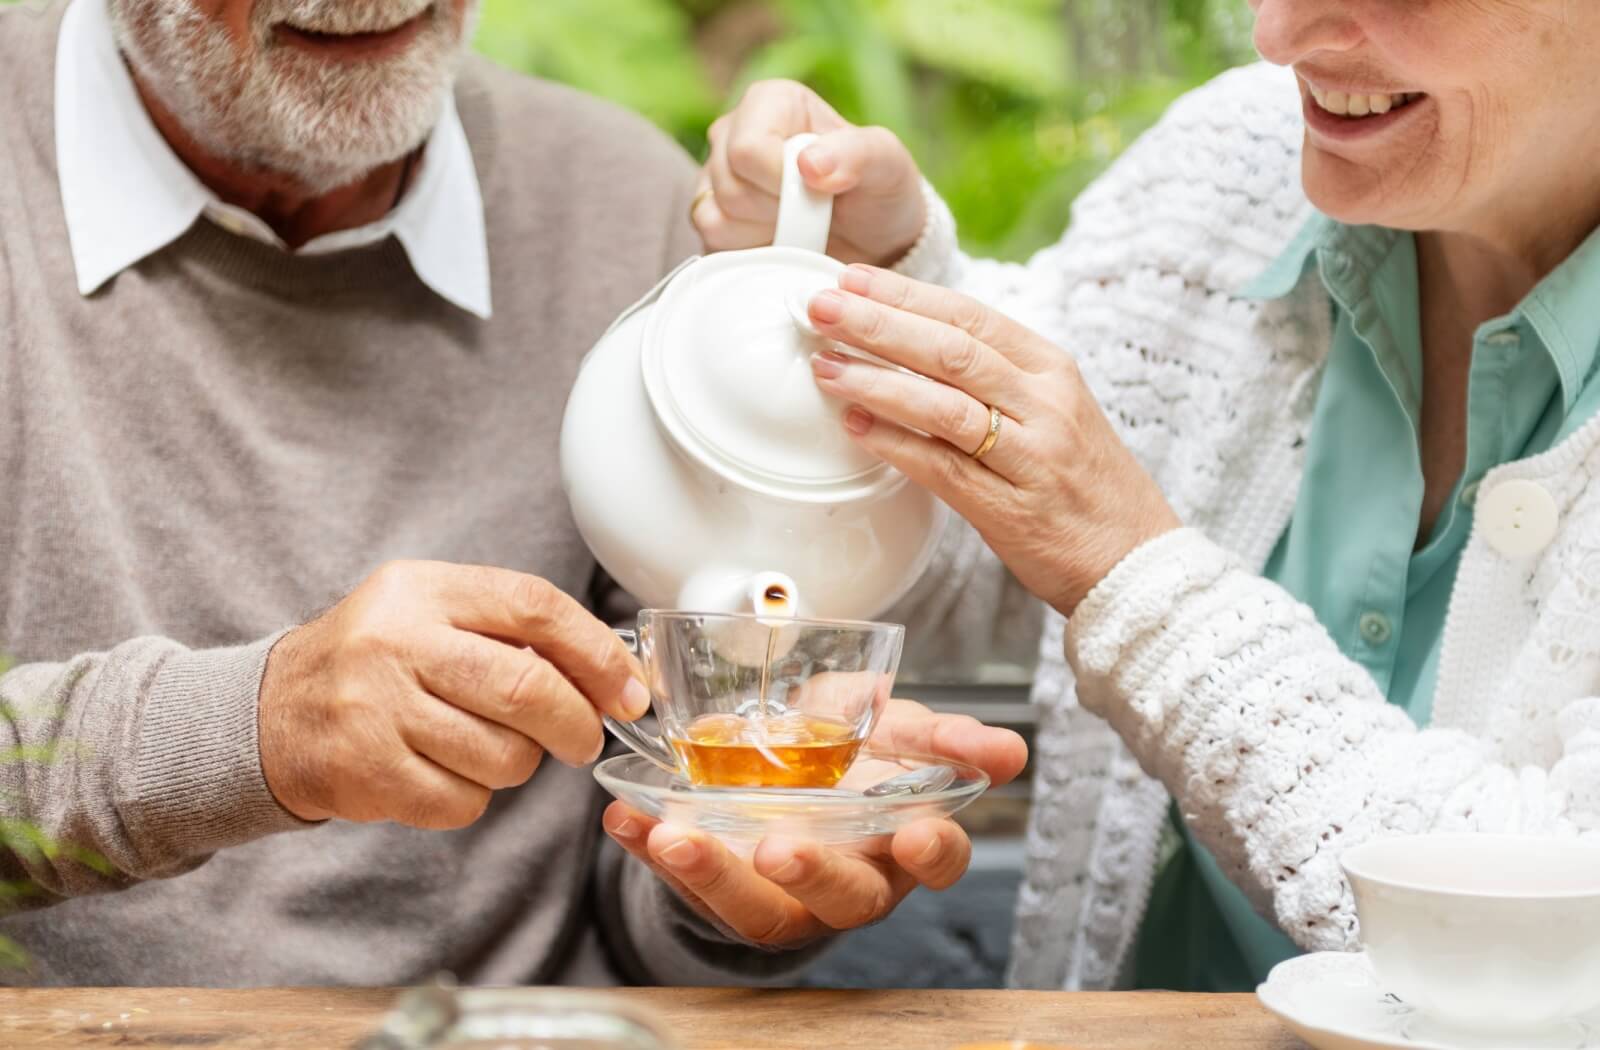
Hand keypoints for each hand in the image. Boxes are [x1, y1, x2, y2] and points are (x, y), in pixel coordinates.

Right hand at [258, 561, 648, 827]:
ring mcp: (376, 710)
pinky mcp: (365, 774)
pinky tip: (445, 772)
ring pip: (503, 754)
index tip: (629, 690)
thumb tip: (615, 670)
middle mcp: (396, 642)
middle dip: (577, 722)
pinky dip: (473, 797)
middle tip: (584, 738)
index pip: (535, 606)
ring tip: (491, 748)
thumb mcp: (430, 612)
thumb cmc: (376, 663)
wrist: (269, 714)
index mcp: (423, 589)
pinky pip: (464, 801)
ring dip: (520, 763)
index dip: (598, 652)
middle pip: (526, 686)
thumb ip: (511, 628)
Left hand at [603, 700, 1026, 946]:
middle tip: (778, 848)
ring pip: (755, 906)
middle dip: (813, 874)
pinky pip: (683, 881)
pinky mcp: (719, 890)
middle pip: (841, 895)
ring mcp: (780, 893)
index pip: (934, 861)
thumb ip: (942, 737)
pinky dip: (650, 849)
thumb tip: (1003, 749)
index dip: (931, 851)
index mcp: (902, 844)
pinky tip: (625, 816)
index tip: (917, 831)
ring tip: (672, 835)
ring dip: (712, 873)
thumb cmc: (851, 760)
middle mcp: (847, 879)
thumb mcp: (897, 732)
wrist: (784, 771)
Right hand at [695, 80, 925, 265]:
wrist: (873, 240)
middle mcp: (733, 131)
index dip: (779, 182)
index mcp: (771, 101)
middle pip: (731, 185)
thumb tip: (809, 166)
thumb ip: (857, 154)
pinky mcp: (708, 214)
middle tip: (814, 210)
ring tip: (800, 222)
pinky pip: (710, 239)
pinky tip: (780, 237)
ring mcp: (715, 174)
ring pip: (715, 216)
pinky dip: (749, 249)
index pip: (748, 148)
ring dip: (765, 231)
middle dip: (777, 211)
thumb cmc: (878, 191)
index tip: (817, 192)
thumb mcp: (887, 164)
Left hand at [805, 265, 1181, 617]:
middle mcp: (1044, 404)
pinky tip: (855, 428)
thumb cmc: (1084, 484)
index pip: (970, 315)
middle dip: (879, 324)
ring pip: (944, 405)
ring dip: (877, 382)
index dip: (906, 295)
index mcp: (1052, 370)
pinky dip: (894, 444)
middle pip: (951, 350)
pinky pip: (942, 468)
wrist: (1135, 560)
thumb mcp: (1054, 411)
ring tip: (827, 367)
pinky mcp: (1010, 509)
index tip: (853, 280)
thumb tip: (913, 343)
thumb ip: (995, 378)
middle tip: (822, 308)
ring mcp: (1030, 456)